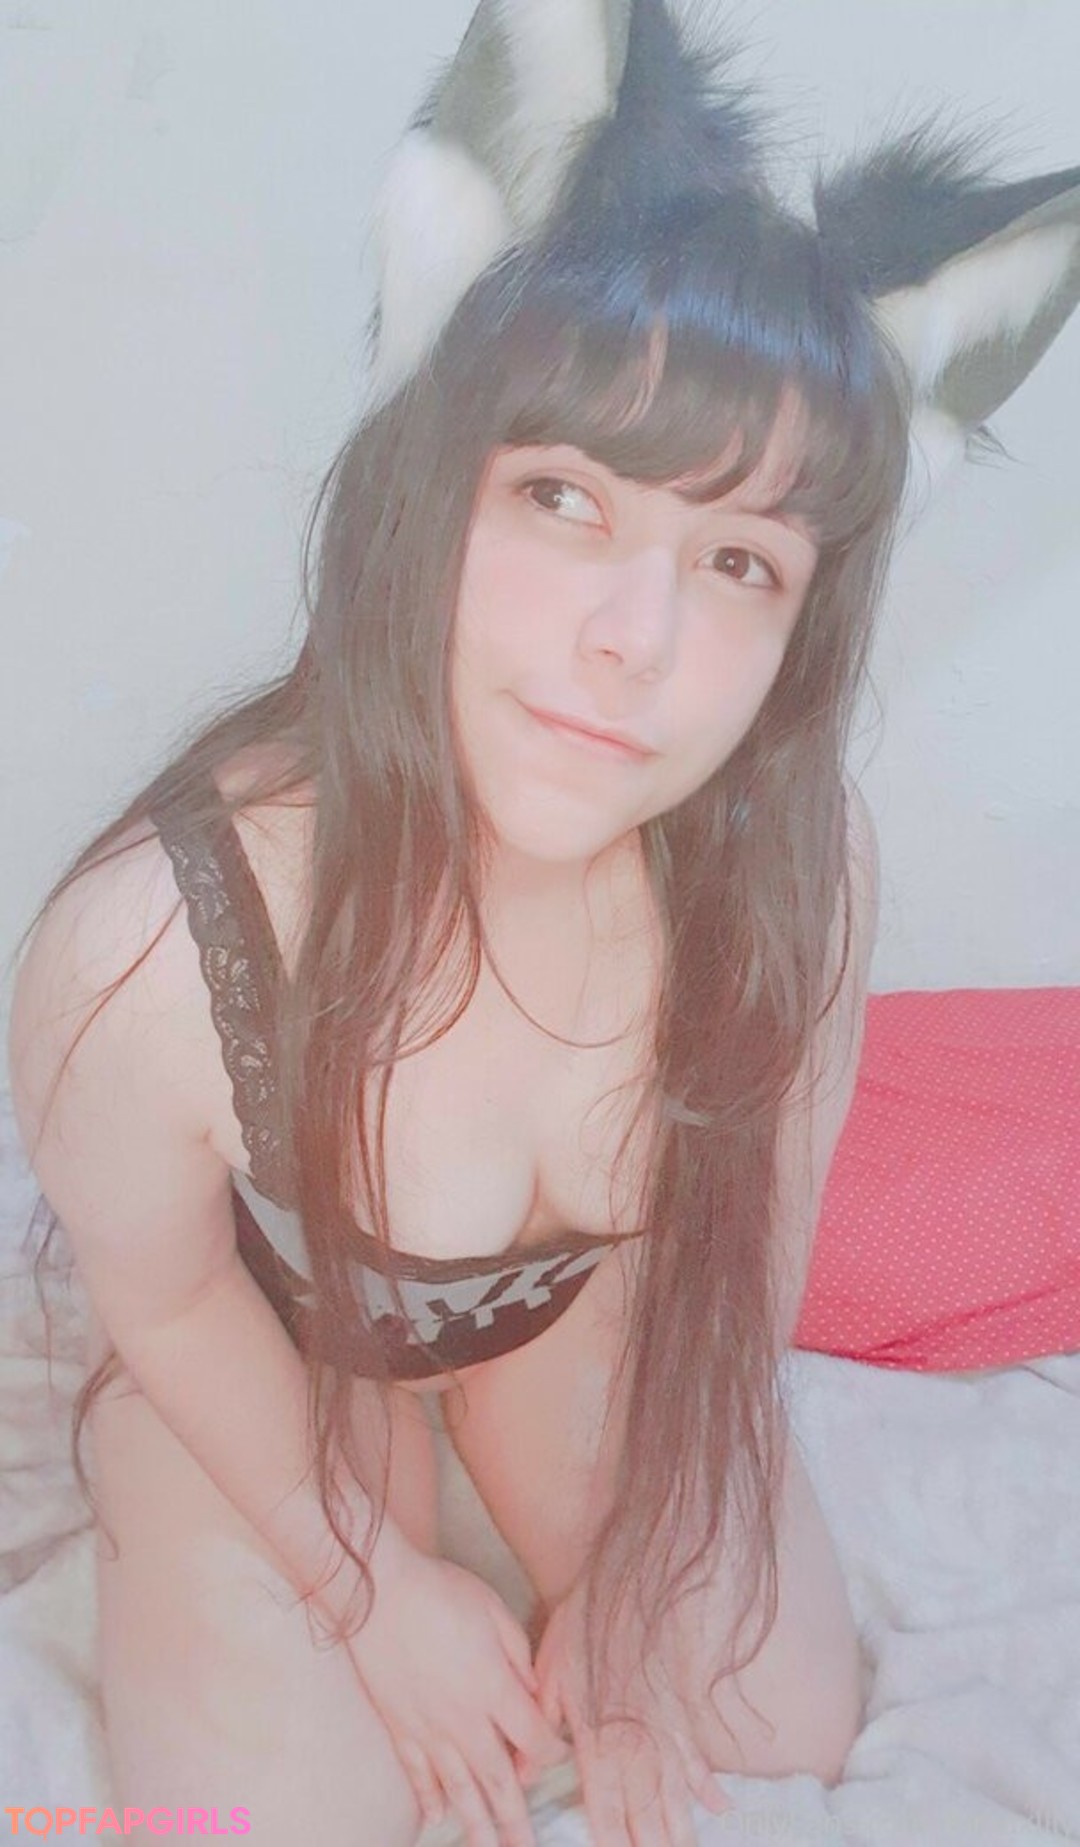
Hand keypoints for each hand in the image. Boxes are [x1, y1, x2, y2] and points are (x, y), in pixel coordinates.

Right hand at [347, 1537, 571, 1845]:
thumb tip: (533, 1692)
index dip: (551, 1752)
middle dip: (516, 1819)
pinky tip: (437, 1817)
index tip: (558, 1754)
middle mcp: (464, 1720)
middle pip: (498, 1781)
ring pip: (459, 1788)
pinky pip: (417, 1773)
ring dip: (476, 1823)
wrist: (377, 1591)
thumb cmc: (440, 1591)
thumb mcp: (495, 1610)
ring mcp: (428, 1728)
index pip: (534, 1740)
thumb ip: (519, 1655)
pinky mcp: (398, 1725)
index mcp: (494, 1689)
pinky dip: (428, 1797)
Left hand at [526, 1575, 733, 1845]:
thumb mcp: (548, 1668)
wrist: (631, 1579)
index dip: (611, 1837)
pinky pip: (696, 1754)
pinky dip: (707, 1784)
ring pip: (674, 1792)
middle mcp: (634, 1740)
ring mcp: (663, 1727)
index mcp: (596, 1734)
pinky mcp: (681, 1708)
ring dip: (679, 1828)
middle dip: (650, 1843)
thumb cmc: (584, 1620)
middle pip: (644, 1809)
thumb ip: (538, 1725)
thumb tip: (523, 1773)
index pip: (604, 1802)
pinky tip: (718, 1808)